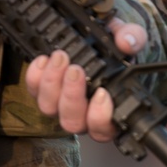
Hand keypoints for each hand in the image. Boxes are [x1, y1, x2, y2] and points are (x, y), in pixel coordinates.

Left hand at [24, 18, 147, 141]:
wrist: (97, 40)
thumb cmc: (116, 47)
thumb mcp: (130, 38)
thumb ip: (133, 38)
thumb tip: (127, 42)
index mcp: (110, 109)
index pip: (105, 129)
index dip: (101, 118)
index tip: (102, 93)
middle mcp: (84, 113)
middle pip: (73, 122)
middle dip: (72, 97)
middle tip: (76, 71)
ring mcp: (61, 103)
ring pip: (50, 109)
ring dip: (52, 84)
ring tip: (60, 59)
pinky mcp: (43, 90)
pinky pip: (33, 91)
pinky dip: (35, 77)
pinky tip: (44, 60)